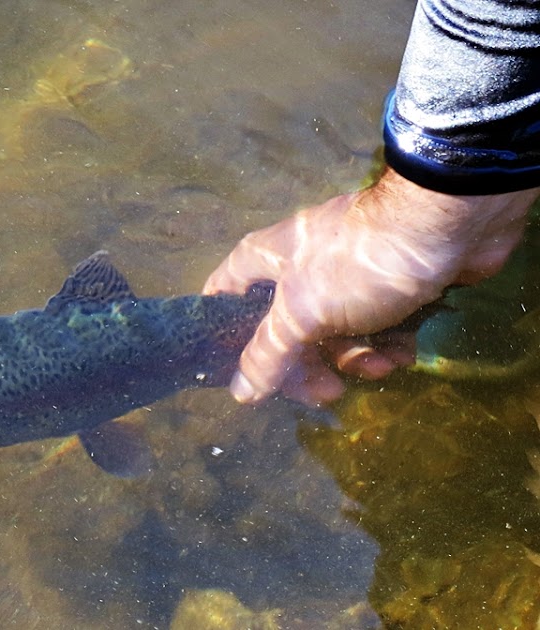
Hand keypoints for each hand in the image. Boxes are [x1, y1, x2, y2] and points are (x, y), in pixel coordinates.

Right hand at [205, 167, 537, 404]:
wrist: (444, 227)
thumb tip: (239, 392)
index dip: (226, 335)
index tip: (241, 373)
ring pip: (333, 333)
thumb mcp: (302, 313)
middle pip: (284, 329)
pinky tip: (404, 352)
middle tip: (328, 392)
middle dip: (309, 365)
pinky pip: (373, 326)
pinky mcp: (385, 284)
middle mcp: (297, 268)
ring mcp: (343, 276)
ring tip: (382, 365)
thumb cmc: (356, 265)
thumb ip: (268, 354)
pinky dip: (386, 344)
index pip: (223, 297)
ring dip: (357, 358)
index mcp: (264, 262)